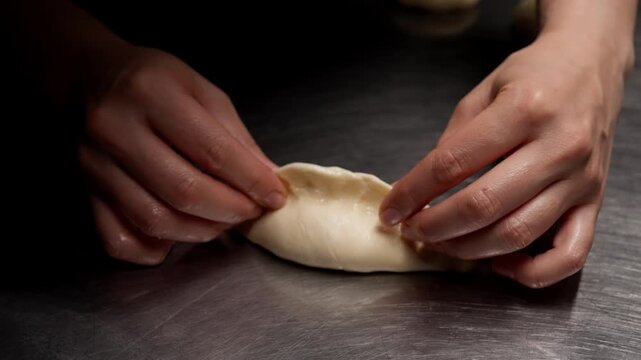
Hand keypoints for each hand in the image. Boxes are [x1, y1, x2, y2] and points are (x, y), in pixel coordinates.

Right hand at [79, 45, 285, 264]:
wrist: (91, 79)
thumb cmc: (154, 82)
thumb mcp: (202, 92)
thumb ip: (236, 138)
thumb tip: (267, 180)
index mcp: (152, 94)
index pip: (212, 152)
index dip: (251, 181)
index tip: (274, 196)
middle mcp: (116, 130)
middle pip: (184, 191)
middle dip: (231, 210)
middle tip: (252, 211)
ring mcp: (95, 166)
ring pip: (155, 221)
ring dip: (202, 231)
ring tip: (223, 221)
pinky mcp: (86, 193)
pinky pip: (119, 240)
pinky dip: (155, 249)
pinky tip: (178, 233)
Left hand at [380, 32, 628, 287]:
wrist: (591, 63)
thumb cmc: (533, 76)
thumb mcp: (483, 92)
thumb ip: (453, 141)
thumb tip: (422, 190)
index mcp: (523, 110)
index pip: (452, 164)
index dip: (412, 192)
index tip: (390, 210)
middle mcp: (558, 146)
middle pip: (482, 205)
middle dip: (434, 227)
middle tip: (411, 230)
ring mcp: (580, 179)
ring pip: (517, 233)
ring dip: (468, 249)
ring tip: (440, 244)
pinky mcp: (594, 202)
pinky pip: (569, 255)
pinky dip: (531, 272)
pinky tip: (500, 265)